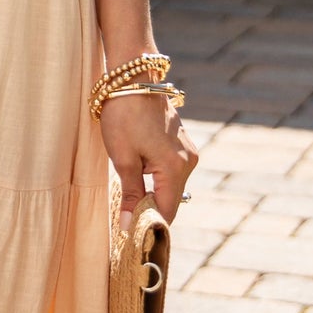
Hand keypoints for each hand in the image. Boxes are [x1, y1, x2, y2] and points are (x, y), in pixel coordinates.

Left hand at [98, 92, 197, 226]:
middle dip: (149, 209)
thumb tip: (129, 227)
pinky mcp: (181, 144)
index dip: (149, 225)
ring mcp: (187, 151)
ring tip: (127, 192)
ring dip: (151, 193)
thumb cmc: (124, 117)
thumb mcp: (123, 159)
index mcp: (176, 168)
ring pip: (170, 186)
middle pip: (170, 200)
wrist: (132, 80)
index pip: (166, 211)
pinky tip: (137, 173)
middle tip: (123, 216)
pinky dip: (155, 178)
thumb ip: (131, 195)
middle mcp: (188, 161)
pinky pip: (170, 171)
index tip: (129, 233)